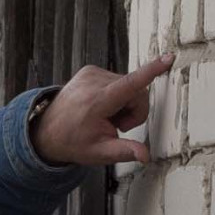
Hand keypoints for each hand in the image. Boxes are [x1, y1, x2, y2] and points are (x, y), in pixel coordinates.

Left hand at [30, 56, 174, 167]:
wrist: (47, 130)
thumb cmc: (74, 141)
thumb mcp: (99, 153)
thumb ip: (125, 151)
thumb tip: (145, 156)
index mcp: (98, 101)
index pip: (130, 84)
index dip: (152, 71)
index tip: (168, 58)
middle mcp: (94, 81)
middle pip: (137, 91)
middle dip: (134, 111)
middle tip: (117, 126)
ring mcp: (91, 72)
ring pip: (130, 85)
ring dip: (125, 103)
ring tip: (106, 117)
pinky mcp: (91, 69)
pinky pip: (119, 80)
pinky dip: (116, 95)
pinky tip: (102, 107)